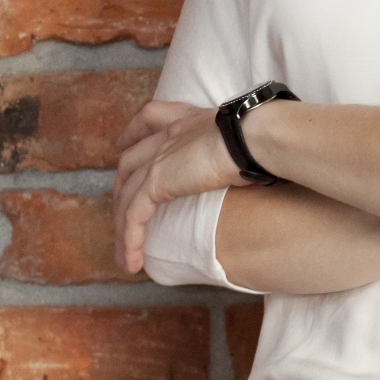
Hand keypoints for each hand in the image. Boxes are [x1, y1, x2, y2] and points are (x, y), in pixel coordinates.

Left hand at [112, 99, 240, 273]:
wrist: (252, 138)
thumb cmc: (259, 139)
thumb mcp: (242, 141)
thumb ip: (233, 151)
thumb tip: (247, 168)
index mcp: (187, 120)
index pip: (149, 118)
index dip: (133, 133)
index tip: (123, 144)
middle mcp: (168, 135)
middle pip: (130, 162)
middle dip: (121, 189)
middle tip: (120, 215)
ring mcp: (159, 158)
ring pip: (127, 195)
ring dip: (122, 227)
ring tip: (123, 257)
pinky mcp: (157, 181)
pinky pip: (134, 215)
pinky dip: (130, 239)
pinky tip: (132, 261)